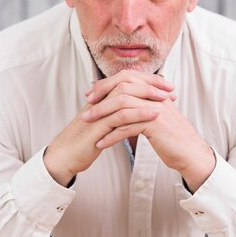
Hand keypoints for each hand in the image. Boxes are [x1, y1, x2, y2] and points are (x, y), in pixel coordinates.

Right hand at [43, 71, 174, 185]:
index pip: (127, 80)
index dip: (147, 80)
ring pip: (125, 95)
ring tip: (165, 99)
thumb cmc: (84, 142)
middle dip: (151, 83)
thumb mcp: (103, 124)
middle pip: (127, 81)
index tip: (166, 85)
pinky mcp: (98, 126)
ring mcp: (98, 112)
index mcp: (102, 98)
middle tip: (170, 88)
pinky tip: (154, 114)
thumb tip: (134, 110)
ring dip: (147, 95)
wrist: (65, 156)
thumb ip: (116, 115)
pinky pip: (120, 116)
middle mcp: (100, 100)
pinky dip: (139, 113)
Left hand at [83, 70, 214, 190]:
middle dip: (101, 97)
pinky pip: (127, 127)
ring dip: (101, 115)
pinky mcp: (154, 125)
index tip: (91, 95)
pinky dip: (111, 136)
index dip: (106, 84)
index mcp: (154, 91)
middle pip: (122, 88)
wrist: (190, 152)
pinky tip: (101, 143)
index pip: (126, 78)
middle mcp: (155, 96)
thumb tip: (122, 99)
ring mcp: (155, 109)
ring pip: (122, 107)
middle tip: (86, 107)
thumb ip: (142, 104)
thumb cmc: (171, 136)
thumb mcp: (155, 114)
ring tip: (87, 124)